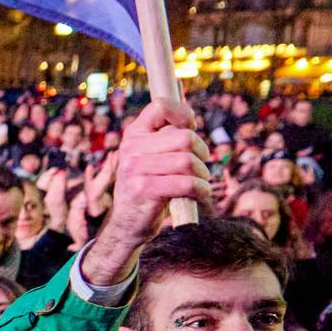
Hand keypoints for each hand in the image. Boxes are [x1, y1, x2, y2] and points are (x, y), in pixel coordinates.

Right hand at [85, 101, 205, 287]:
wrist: (128, 224)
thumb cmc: (149, 187)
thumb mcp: (153, 158)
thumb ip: (167, 139)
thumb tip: (188, 121)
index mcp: (134, 134)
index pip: (160, 106)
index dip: (183, 114)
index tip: (190, 127)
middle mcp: (131, 148)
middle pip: (184, 137)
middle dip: (202, 152)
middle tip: (201, 166)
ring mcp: (134, 169)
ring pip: (187, 161)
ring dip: (203, 174)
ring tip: (200, 183)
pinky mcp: (143, 189)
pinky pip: (186, 183)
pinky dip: (201, 190)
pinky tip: (199, 194)